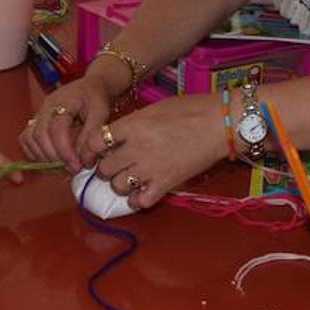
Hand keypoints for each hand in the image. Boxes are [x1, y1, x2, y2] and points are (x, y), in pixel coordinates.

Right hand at [20, 73, 114, 171]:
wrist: (91, 87)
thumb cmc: (97, 98)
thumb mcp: (101, 112)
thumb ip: (92, 134)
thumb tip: (84, 160)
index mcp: (63, 100)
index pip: (57, 128)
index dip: (65, 150)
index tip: (78, 166)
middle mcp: (46, 107)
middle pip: (39, 134)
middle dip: (54, 156)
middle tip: (71, 168)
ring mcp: (38, 113)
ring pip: (29, 138)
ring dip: (43, 156)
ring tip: (63, 166)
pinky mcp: (36, 122)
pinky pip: (26, 140)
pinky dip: (35, 153)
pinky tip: (52, 160)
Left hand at [84, 94, 228, 209]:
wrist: (219, 123)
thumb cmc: (190, 109)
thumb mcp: (155, 108)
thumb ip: (133, 123)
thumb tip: (119, 135)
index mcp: (131, 125)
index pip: (95, 142)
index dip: (90, 149)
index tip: (94, 152)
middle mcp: (135, 149)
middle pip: (104, 168)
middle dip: (105, 168)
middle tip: (113, 165)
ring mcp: (150, 169)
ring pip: (118, 186)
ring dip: (120, 184)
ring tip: (128, 178)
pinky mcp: (166, 184)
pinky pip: (141, 201)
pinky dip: (138, 199)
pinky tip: (141, 193)